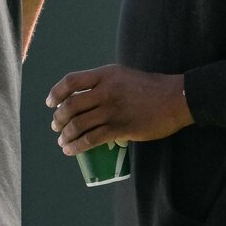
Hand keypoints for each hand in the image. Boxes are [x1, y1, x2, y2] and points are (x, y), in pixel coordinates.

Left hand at [47, 64, 192, 154]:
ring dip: (66, 135)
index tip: (50, 103)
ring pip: (79, 124)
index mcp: (104, 75)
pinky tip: (71, 150)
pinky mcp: (121, 128)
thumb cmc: (149, 87)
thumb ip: (102, 84)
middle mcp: (105, 91)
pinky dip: (77, 146)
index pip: (71, 81)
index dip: (56, 93)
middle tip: (56, 126)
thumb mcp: (121, 76)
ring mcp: (112, 110)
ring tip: (62, 141)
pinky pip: (92, 139)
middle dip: (59, 118)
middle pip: (71, 105)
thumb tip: (81, 98)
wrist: (175, 98)